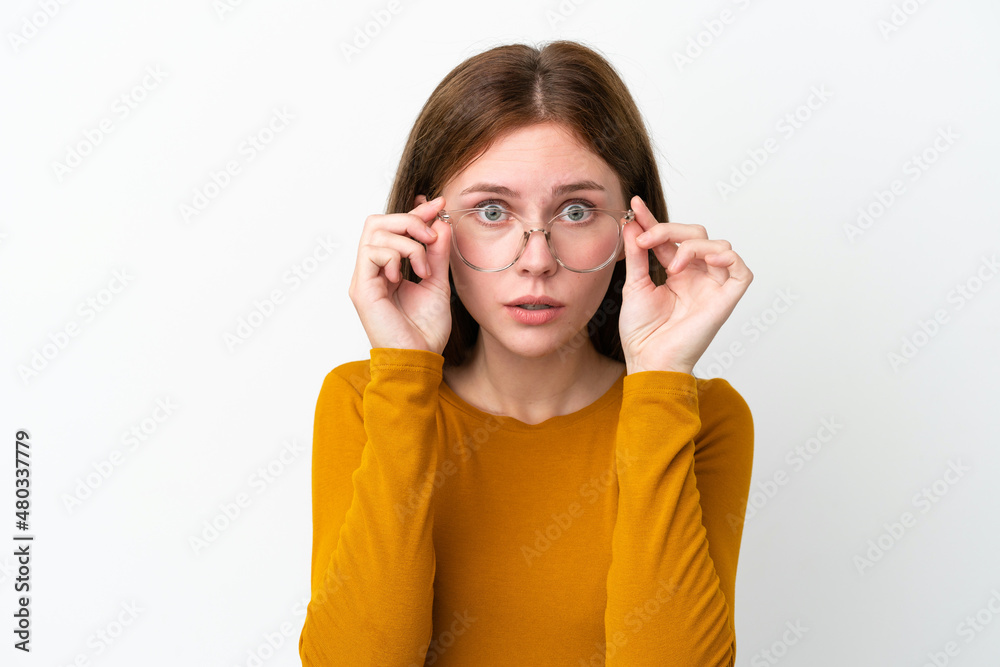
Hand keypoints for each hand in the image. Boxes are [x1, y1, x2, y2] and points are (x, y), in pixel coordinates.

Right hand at [348, 195, 452, 354]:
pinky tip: (406, 277)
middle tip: (432, 237)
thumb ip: (438, 254)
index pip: (393, 227)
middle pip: (377, 221)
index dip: (415, 213)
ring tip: (424, 268)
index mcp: (387, 269)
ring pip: (375, 231)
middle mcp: (372, 270)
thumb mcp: (438, 283)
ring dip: (408, 242)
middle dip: (409, 221)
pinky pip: (373, 252)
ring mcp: (364, 278)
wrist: (419, 359)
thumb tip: (441, 224)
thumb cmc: (425, 330)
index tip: (438, 206)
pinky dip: (396, 257)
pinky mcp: (361, 288)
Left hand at [619, 195, 752, 374]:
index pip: (670, 239)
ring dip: (693, 245)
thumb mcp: (634, 285)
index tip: (634, 206)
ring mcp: (713, 287)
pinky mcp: (726, 300)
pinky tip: (704, 259)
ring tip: (670, 265)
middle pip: (696, 235)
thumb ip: (638, 254)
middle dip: (670, 229)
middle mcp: (697, 277)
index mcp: (677, 274)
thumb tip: (633, 224)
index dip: (653, 221)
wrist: (649, 360)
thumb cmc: (642, 333)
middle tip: (645, 238)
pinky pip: (742, 271)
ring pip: (719, 245)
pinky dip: (727, 258)